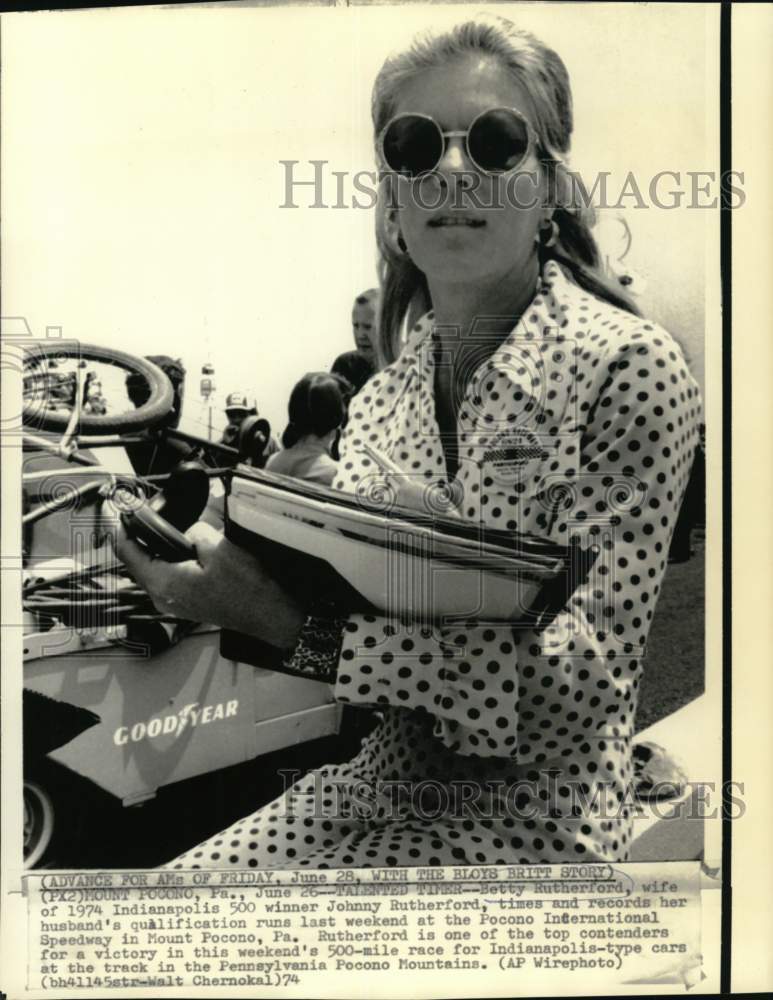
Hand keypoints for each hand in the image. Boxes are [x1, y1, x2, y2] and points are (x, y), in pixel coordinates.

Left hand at [114, 521, 305, 648]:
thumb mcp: (218, 547)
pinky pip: (169, 576)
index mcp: (163, 583)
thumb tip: (186, 531)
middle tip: (154, 515)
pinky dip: (173, 560)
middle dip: (143, 537)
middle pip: (138, 561)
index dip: (123, 528)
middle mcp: (163, 597)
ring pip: (155, 568)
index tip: (126, 511)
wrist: (269, 615)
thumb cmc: (247, 589)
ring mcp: (174, 603)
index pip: (126, 552)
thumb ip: (193, 532)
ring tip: (176, 530)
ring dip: (160, 549)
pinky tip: (191, 550)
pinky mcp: (187, 603)